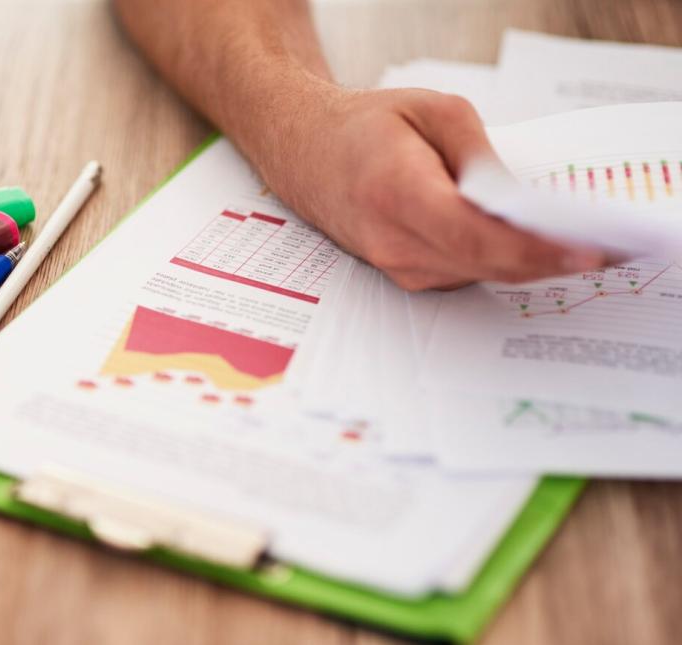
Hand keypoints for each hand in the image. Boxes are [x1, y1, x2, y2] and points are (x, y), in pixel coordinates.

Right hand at [248, 81, 606, 290]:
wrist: (305, 152)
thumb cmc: (362, 129)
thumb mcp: (431, 111)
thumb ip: (479, 154)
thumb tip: (517, 199)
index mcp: (395, 191)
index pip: (475, 236)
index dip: (532, 249)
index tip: (581, 251)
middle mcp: (392, 240)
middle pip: (483, 264)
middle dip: (544, 261)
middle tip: (599, 253)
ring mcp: (393, 264)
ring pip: (476, 275)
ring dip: (524, 265)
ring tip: (571, 249)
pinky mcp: (399, 273)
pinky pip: (461, 274)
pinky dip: (496, 264)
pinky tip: (524, 249)